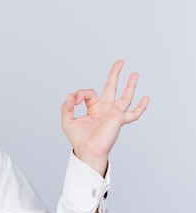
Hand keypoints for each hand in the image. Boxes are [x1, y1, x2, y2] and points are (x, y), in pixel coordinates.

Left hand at [61, 60, 148, 175]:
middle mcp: (105, 108)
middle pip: (111, 87)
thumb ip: (66, 107)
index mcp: (93, 107)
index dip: (80, 94)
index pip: (89, 93)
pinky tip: (146, 98)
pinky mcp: (119, 120)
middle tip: (120, 62)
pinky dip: (140, 107)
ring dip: (130, 85)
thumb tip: (70, 95)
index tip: (74, 101)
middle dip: (115, 74)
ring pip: (125, 96)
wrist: (87, 151)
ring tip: (135, 73)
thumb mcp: (67, 121)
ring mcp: (114, 113)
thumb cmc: (78, 139)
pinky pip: (133, 114)